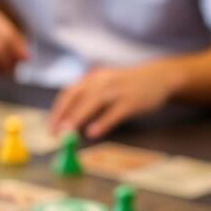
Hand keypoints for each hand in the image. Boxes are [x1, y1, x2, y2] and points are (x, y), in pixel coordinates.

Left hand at [50, 64, 174, 138]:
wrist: (160, 77)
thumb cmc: (126, 86)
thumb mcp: (104, 86)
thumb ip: (87, 99)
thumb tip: (67, 121)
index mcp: (92, 78)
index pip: (69, 93)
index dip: (58, 111)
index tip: (50, 127)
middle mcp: (102, 81)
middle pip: (78, 97)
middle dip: (64, 116)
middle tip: (55, 133)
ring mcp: (118, 90)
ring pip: (94, 103)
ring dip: (78, 118)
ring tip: (67, 133)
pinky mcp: (132, 101)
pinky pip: (114, 112)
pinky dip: (102, 122)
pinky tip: (92, 133)